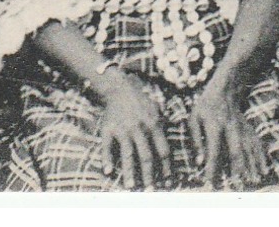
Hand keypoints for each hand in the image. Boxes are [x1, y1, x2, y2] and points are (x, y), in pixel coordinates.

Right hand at [94, 71, 169, 188]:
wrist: (121, 89)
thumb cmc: (142, 102)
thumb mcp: (157, 111)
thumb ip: (163, 129)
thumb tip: (172, 148)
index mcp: (154, 125)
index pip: (162, 150)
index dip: (165, 167)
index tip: (167, 180)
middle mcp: (139, 129)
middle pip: (146, 156)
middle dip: (149, 175)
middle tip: (151, 190)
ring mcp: (123, 130)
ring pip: (127, 154)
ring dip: (130, 172)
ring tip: (131, 187)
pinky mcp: (108, 130)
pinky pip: (107, 147)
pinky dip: (107, 159)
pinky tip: (108, 171)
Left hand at [188, 78, 267, 187]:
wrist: (226, 88)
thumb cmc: (205, 105)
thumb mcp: (194, 118)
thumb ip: (196, 140)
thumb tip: (198, 162)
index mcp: (215, 125)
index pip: (214, 149)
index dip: (212, 166)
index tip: (210, 182)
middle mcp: (231, 127)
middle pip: (236, 150)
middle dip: (238, 168)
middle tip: (239, 185)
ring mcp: (242, 128)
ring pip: (249, 149)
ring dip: (252, 166)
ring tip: (254, 181)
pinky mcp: (249, 129)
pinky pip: (256, 144)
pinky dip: (261, 157)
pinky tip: (264, 169)